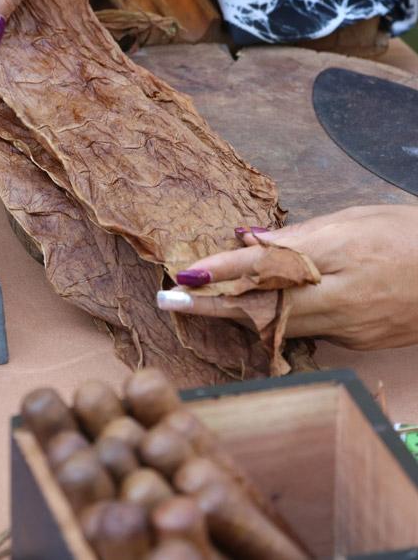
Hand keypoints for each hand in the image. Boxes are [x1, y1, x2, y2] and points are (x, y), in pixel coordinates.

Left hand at [157, 205, 417, 349]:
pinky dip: (278, 323)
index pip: (268, 263)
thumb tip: (247, 240)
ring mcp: (350, 327)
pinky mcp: (358, 344)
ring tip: (195, 307)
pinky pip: (306, 334)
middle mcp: (341, 297)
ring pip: (280, 326)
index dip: (223, 271)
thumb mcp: (351, 220)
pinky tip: (255, 314)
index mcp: (339, 253)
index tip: (185, 275)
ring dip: (238, 317)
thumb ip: (299, 236)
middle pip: (264, 306)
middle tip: (169, 303)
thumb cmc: (404, 232)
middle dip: (213, 307)